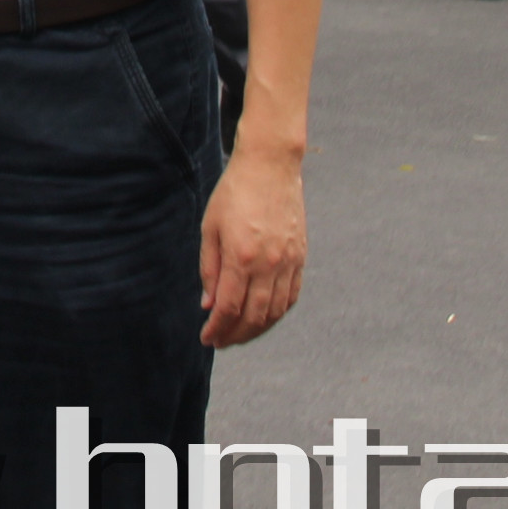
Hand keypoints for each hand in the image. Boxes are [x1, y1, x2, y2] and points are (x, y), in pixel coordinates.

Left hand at [199, 142, 306, 346]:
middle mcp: (268, 265)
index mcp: (240, 257)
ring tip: (239, 334)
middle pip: (253, 317)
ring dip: (257, 330)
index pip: (228, 308)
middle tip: (220, 341)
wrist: (270, 167)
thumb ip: (209, 269)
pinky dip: (278, 313)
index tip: (207, 338)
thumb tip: (209, 305)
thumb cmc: (233, 193)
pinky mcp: (301, 257)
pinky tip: (264, 317)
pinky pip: (291, 297)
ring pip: (275, 312)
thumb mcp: (210, 228)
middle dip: (235, 336)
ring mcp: (288, 263)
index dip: (217, 329)